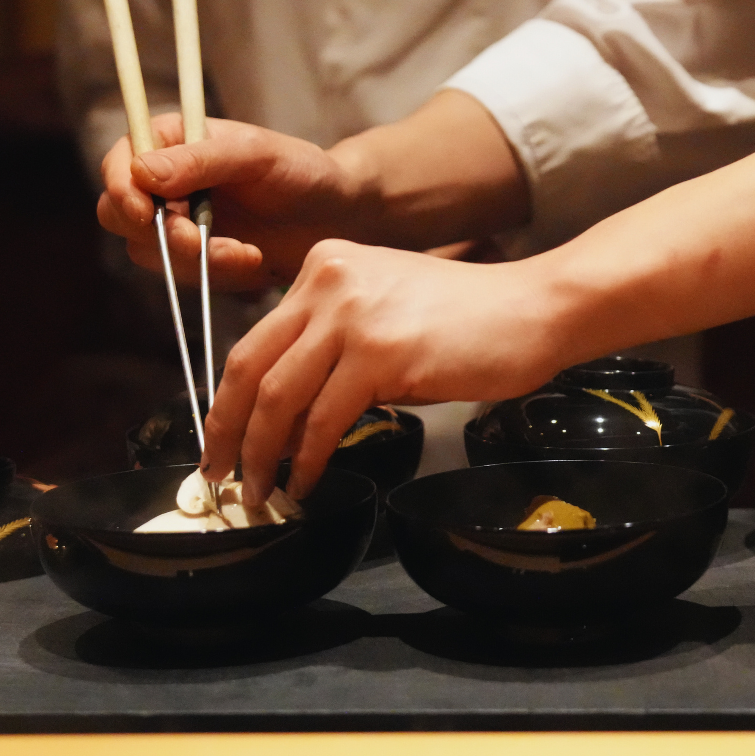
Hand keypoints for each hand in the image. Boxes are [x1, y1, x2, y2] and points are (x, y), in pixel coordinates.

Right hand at [96, 113, 370, 288]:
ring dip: (196, 260)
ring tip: (250, 253)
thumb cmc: (301, 172)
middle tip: (201, 242)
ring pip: (149, 253)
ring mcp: (176, 223)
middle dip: (161, 234)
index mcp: (171, 140)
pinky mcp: (195, 258)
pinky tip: (255, 261)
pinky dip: (217, 276)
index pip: (119, 163)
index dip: (122, 191)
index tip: (146, 214)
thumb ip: (201, 161)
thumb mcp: (256, 156)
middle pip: (118, 214)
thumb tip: (141, 172)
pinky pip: (183, 277)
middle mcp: (164, 182)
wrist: (336, 216)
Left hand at [198, 239, 568, 502]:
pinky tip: (308, 480)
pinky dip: (308, 459)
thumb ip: (333, 342)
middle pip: (250, 367)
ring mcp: (353, 315)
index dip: (229, 400)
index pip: (254, 340)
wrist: (535, 308)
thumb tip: (288, 413)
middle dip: (228, 432)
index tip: (224, 440)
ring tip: (262, 490)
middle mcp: (329, 281)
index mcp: (324, 265)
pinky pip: (323, 419)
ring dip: (263, 455)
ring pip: (279, 397)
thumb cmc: (471, 319)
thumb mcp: (385, 309)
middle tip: (220, 475)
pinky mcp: (381, 353)